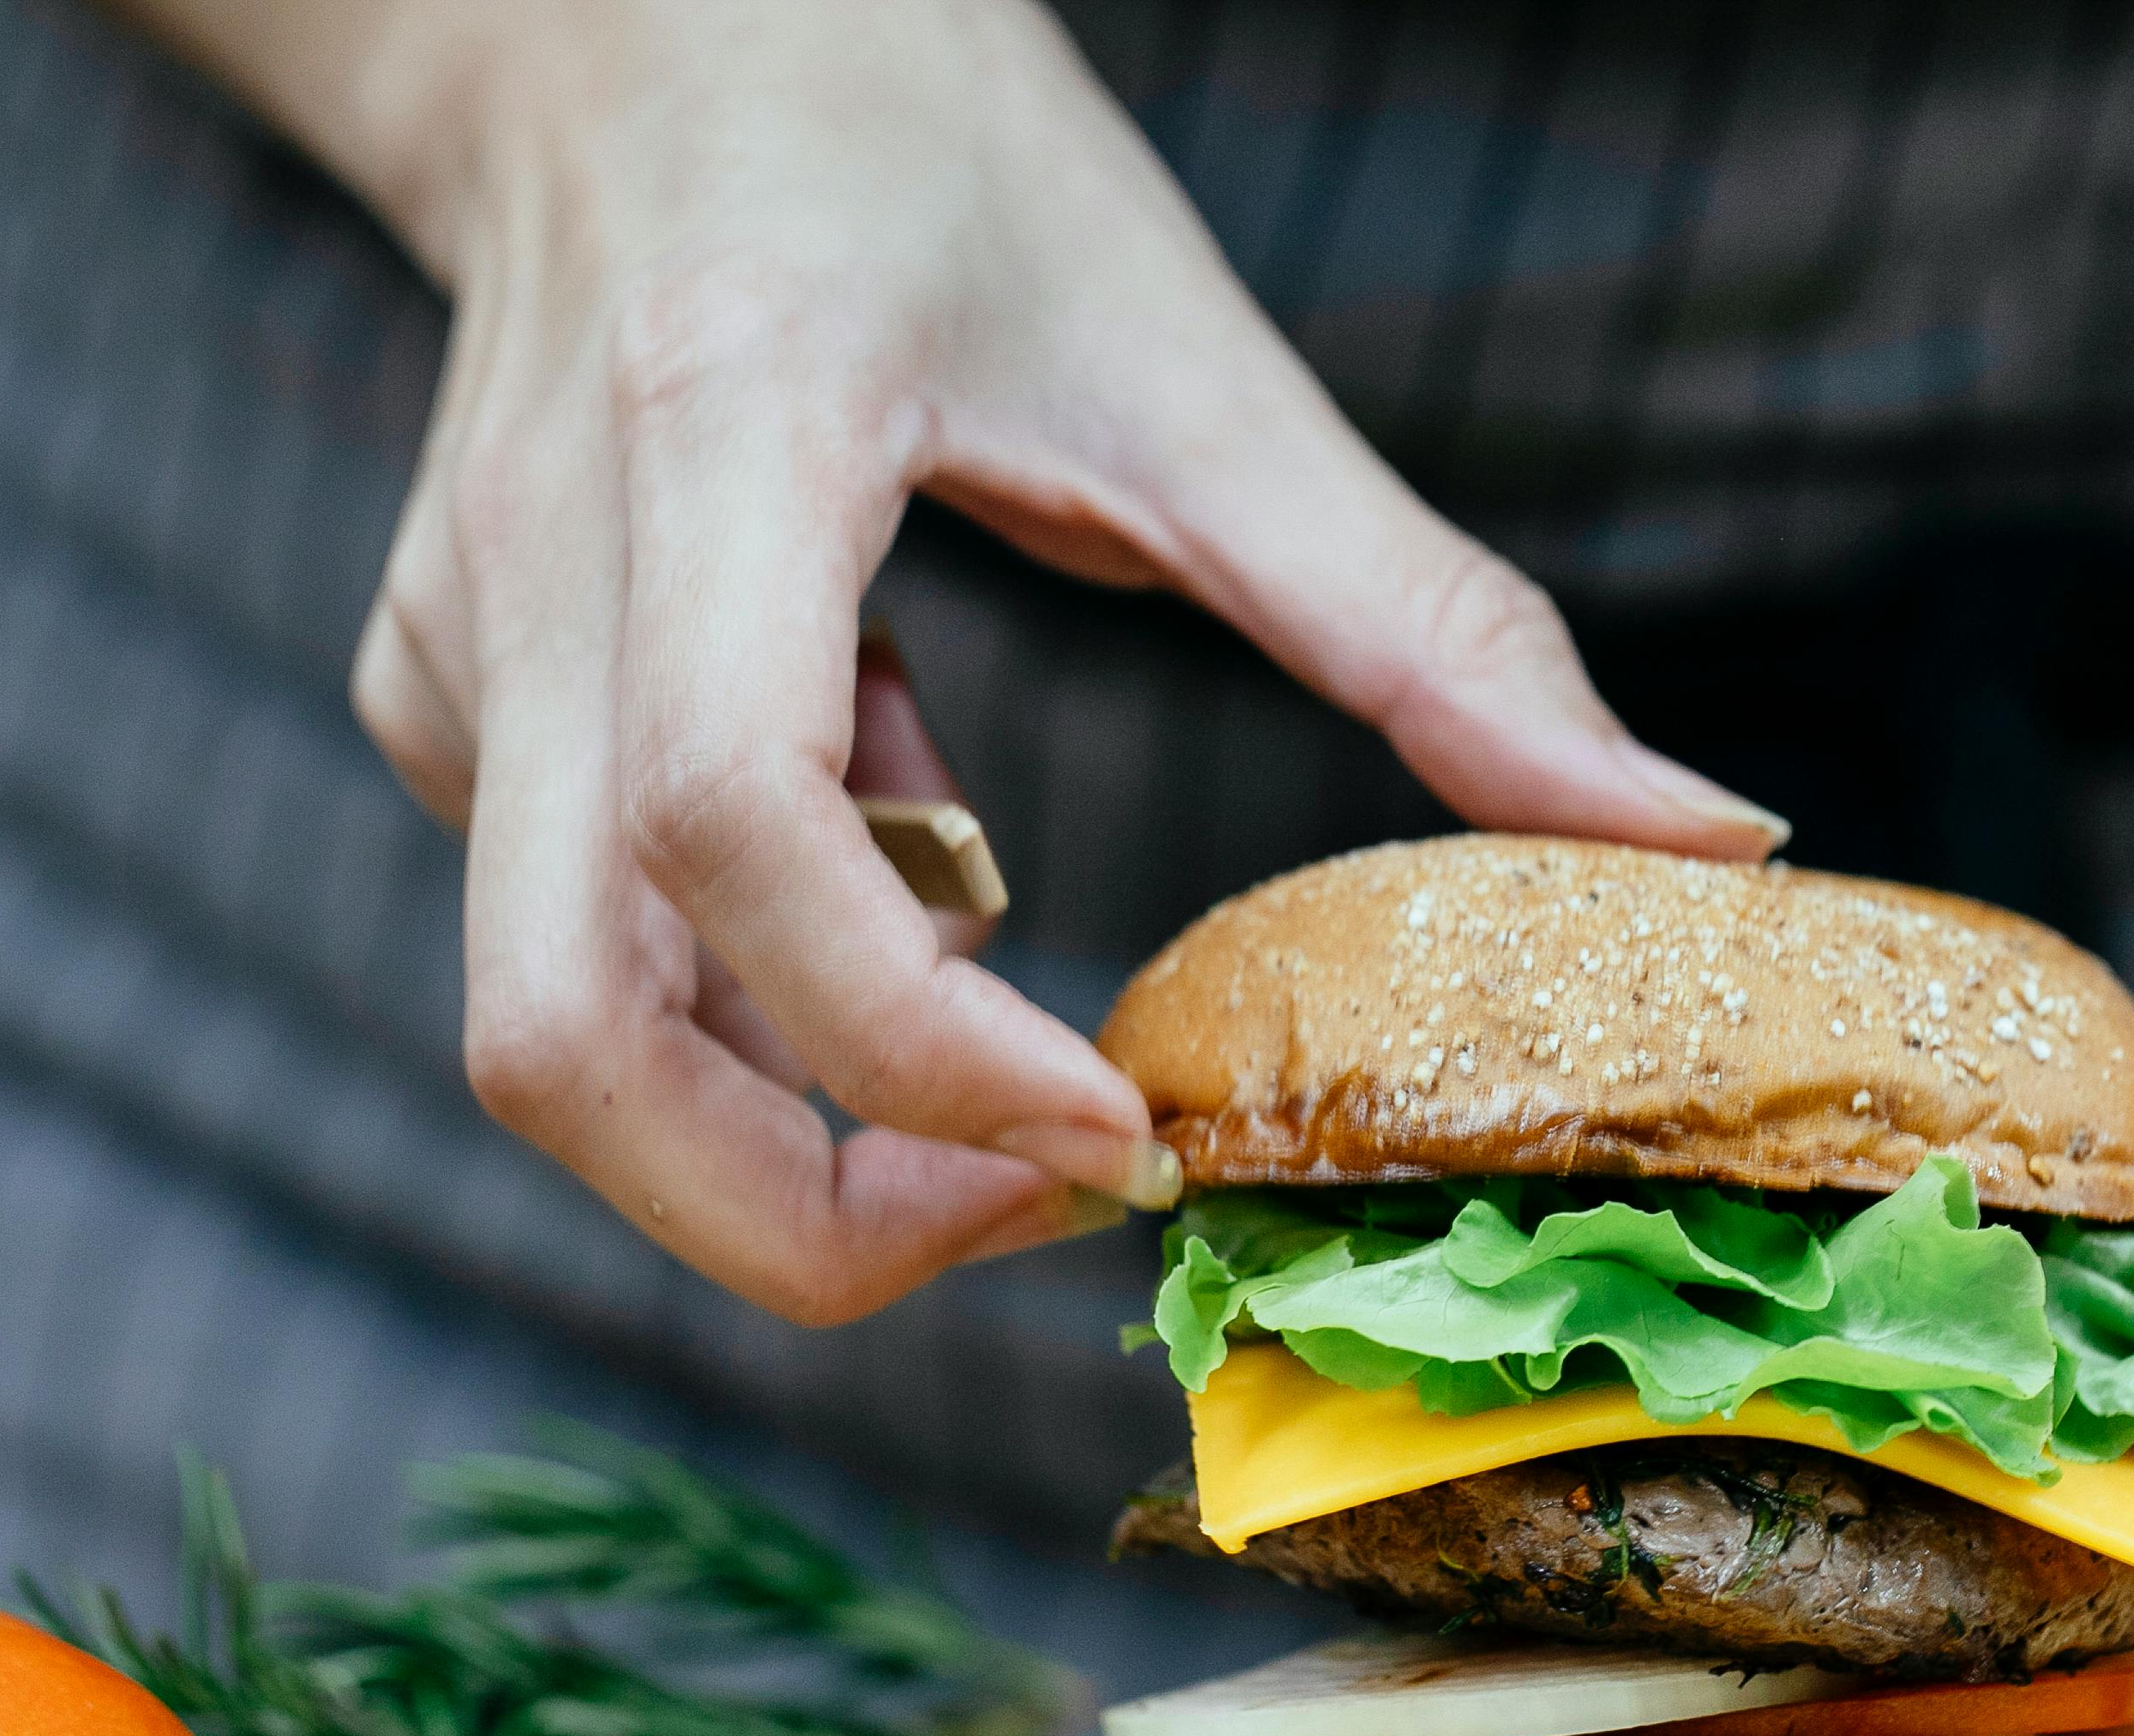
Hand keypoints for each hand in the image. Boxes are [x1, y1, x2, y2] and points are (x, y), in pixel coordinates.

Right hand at [132, 0, 1780, 1323]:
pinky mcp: (436, 699)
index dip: (919, 1045)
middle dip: (799, 1218)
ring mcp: (457, 653)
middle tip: (1030, 1205)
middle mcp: (542, 578)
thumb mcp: (1198, 366)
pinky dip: (762, 957)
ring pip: (545, 1025)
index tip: (1109, 1136)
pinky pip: (582, 924)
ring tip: (986, 934)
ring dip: (788, 1089)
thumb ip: (1437, 631)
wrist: (634, 21)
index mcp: (725, 444)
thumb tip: (1697, 836)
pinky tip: (894, 793)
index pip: (744, 827)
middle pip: (554, 1041)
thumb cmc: (919, 147)